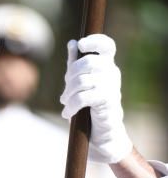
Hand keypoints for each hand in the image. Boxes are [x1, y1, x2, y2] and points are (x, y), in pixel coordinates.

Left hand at [60, 33, 132, 163]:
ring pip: (82, 80)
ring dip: (68, 94)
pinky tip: (67, 113)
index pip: (106, 46)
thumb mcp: (81, 85)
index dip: (95, 41)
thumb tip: (72, 44)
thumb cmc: (91, 110)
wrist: (102, 137)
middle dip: (70, 77)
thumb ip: (76, 66)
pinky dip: (72, 105)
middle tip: (65, 94)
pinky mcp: (108, 102)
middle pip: (87, 62)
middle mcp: (112, 74)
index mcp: (107, 67)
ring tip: (66, 104)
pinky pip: (84, 97)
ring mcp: (112, 87)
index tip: (81, 45)